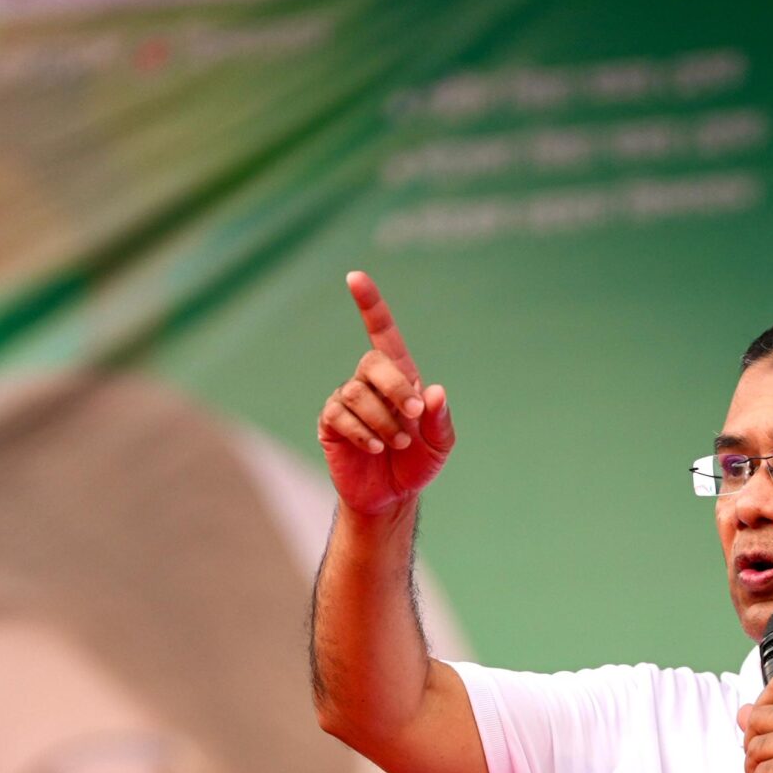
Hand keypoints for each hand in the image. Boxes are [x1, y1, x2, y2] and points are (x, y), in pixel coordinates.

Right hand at [317, 271, 456, 518]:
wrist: (392, 496)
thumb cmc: (417, 463)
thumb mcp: (440, 444)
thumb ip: (440, 418)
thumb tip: (432, 391)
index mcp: (399, 376)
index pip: (382, 332)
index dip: (369, 304)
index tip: (354, 277)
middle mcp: (370, 381)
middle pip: (373, 362)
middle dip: (396, 388)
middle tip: (413, 417)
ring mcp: (348, 400)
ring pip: (357, 392)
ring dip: (382, 420)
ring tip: (396, 443)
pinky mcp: (331, 422)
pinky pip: (340, 414)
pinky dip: (363, 432)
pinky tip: (374, 448)